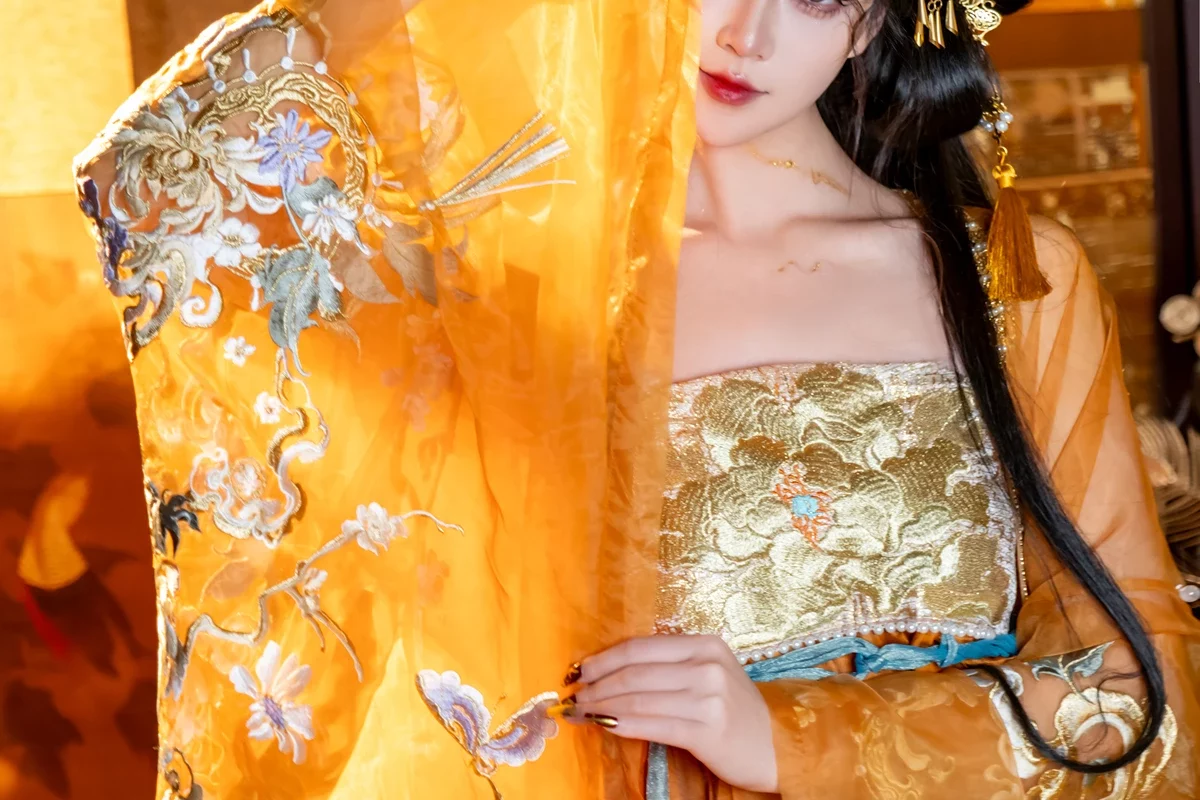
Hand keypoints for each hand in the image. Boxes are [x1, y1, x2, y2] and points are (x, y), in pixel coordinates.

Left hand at [573, 635, 777, 792]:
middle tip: (574, 697)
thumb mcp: (708, 673)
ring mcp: (709, 698)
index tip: (579, 671)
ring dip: (603, 707)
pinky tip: (605, 727)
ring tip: (582, 713)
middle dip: (597, 685)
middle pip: (636, 672)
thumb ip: (668, 666)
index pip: (641, 647)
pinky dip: (623, 725)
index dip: (604, 658)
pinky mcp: (707, 730)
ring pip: (639, 699)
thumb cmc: (733, 708)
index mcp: (704, 644)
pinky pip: (654, 725)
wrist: (774, 744)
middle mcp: (707, 666)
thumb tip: (610, 671)